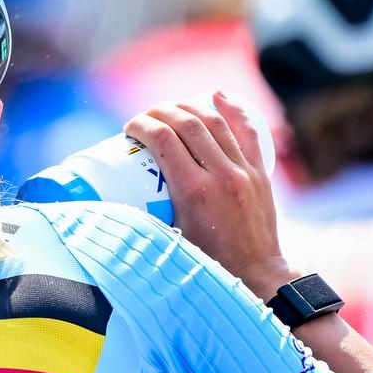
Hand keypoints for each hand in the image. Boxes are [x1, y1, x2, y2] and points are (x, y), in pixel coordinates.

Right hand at [124, 92, 293, 299]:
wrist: (257, 277)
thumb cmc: (208, 268)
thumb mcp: (171, 243)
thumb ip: (148, 222)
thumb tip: (113, 206)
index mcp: (194, 192)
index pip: (163, 139)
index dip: (142, 125)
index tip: (129, 128)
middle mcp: (221, 175)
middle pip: (187, 124)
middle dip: (161, 111)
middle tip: (146, 116)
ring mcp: (244, 172)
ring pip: (216, 122)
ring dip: (189, 107)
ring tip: (172, 107)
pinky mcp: (259, 174)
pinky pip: (246, 132)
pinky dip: (233, 110)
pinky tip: (217, 96)